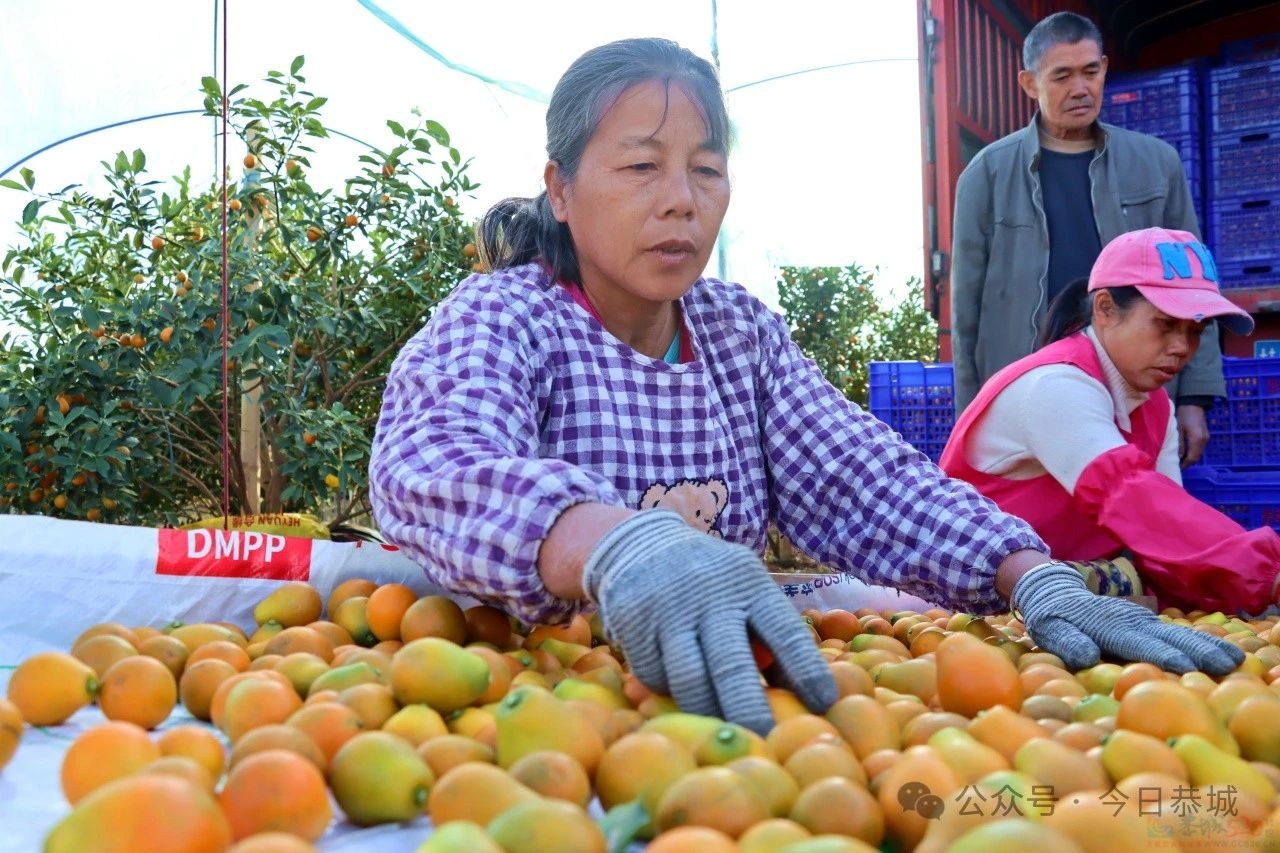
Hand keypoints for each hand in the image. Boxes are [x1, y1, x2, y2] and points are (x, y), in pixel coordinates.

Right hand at [582, 509, 836, 734]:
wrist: (643, 543)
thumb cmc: (714, 580)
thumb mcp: (747, 591)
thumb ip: (769, 637)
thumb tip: (803, 698)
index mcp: (750, 586)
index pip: (785, 632)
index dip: (807, 670)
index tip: (823, 705)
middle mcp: (710, 597)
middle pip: (732, 667)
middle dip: (751, 711)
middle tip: (766, 744)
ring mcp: (669, 611)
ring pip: (689, 681)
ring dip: (707, 713)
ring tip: (721, 731)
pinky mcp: (634, 624)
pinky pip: (654, 677)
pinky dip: (669, 691)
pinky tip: (678, 686)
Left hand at [1013, 562, 1242, 675]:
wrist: (1054, 589)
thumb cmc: (1051, 616)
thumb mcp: (1050, 629)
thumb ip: (1067, 642)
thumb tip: (1086, 658)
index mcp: (1108, 626)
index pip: (1138, 644)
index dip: (1160, 655)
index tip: (1185, 667)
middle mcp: (1130, 621)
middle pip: (1168, 638)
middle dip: (1198, 650)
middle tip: (1228, 665)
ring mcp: (1141, 620)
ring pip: (1178, 634)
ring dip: (1207, 645)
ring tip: (1235, 659)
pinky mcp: (1146, 622)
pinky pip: (1175, 633)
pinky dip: (1199, 641)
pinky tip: (1220, 652)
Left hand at [1175, 404, 1208, 467]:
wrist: (1194, 403)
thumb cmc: (1183, 415)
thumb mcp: (1178, 429)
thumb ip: (1179, 444)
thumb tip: (1178, 458)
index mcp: (1197, 440)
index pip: (1192, 458)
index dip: (1185, 465)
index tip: (1176, 468)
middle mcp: (1204, 441)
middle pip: (1196, 457)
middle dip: (1187, 463)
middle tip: (1176, 466)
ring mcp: (1206, 438)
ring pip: (1198, 453)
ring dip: (1189, 458)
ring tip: (1178, 460)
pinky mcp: (1205, 436)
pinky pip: (1198, 448)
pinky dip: (1192, 452)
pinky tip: (1184, 452)